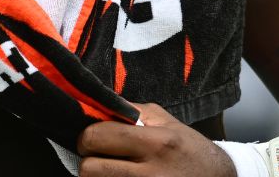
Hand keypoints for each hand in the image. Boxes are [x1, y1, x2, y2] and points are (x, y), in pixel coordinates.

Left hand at [76, 102, 235, 175]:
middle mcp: (151, 173)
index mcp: (156, 143)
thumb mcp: (166, 121)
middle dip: (89, 160)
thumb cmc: (190, 150)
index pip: (98, 137)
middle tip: (99, 156)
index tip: (92, 138)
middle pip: (90, 169)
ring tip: (114, 168)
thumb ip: (131, 111)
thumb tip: (96, 107)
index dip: (88, 136)